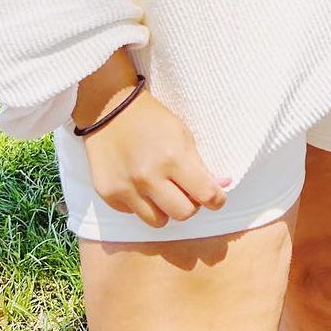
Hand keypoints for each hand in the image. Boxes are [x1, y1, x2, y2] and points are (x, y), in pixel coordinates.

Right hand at [73, 51, 227, 228]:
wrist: (109, 109)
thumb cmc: (151, 120)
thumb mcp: (182, 135)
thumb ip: (200, 165)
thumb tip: (221, 186)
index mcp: (173, 157)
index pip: (206, 195)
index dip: (217, 200)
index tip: (216, 198)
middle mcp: (148, 176)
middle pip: (184, 214)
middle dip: (190, 205)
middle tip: (186, 191)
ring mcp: (126, 187)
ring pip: (158, 221)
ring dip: (164, 209)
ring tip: (160, 190)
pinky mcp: (108, 194)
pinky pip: (134, 213)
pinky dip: (140, 204)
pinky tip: (138, 184)